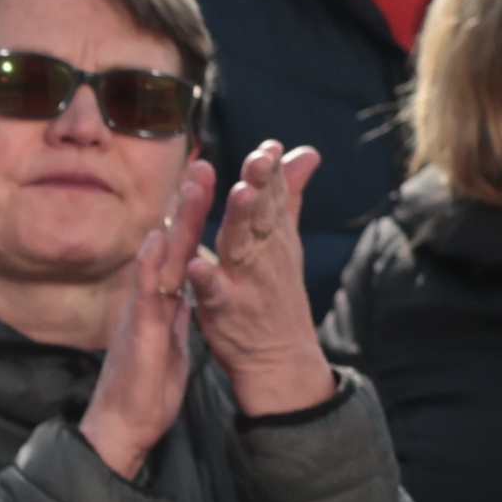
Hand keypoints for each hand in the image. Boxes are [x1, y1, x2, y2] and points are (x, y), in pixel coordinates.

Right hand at [77, 161, 206, 481]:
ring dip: (174, 222)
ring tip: (188, 187)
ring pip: (160, 259)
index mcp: (162, 300)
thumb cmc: (147, 386)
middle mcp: (149, 298)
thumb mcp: (170, 340)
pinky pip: (145, 295)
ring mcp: (142, 312)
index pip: (181, 251)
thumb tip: (185, 289)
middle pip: (171, 244)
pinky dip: (150, 266)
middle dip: (187, 205)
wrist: (124, 423)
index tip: (208, 182)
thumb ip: (175, 311)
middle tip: (201, 164)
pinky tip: (155, 241)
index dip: (195, 217)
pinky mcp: (140, 332)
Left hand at [193, 139, 333, 413]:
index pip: (274, 197)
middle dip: (262, 185)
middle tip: (261, 158)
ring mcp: (245, 282)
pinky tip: (196, 264)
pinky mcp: (225, 309)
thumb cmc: (277, 293)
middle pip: (262, 214)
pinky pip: (214, 292)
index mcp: (274, 236)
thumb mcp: (286, 242)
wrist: (281, 356)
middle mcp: (263, 254)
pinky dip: (207, 279)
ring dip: (241, 220)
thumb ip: (289, 196)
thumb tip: (305, 153)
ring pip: (241, 245)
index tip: (270, 145)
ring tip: (239, 192)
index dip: (272, 172)